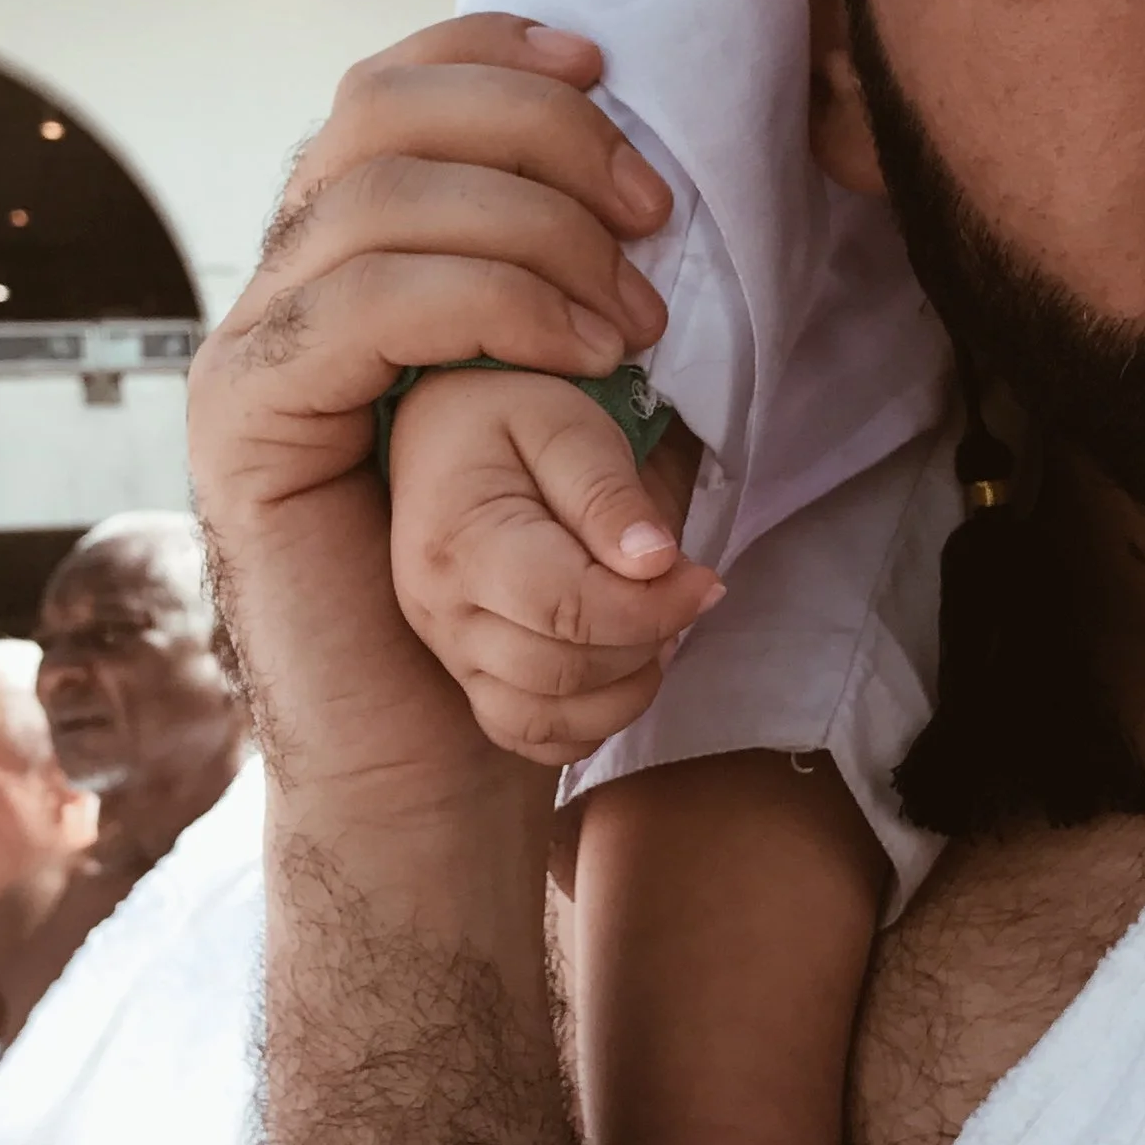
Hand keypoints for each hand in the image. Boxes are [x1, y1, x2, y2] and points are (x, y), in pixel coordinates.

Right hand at [191, 16, 677, 824]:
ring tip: (634, 314)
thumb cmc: (513, 587)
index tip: (609, 76)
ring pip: (376, 194)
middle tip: (653, 216)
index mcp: (346, 258)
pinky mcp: (247, 421)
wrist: (429, 753)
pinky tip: (576, 349)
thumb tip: (627, 170)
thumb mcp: (560, 401)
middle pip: (380, 112)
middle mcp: (281, 284)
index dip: (494, 54)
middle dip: (539, 132)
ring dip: (535, 227)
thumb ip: (556, 288)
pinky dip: (487, 300)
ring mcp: (251, 348)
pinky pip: (361, 302)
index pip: (389, 87)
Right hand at [389, 370, 718, 763]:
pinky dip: (582, 724)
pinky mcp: (460, 671)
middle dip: (645, 644)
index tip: (705, 579)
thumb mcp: (566, 423)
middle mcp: (439, 610)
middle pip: (561, 674)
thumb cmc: (508, 409)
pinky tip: (618, 669)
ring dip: (621, 692)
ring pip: (542, 719)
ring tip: (656, 630)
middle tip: (685, 595)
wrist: (440, 422)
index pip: (569, 612)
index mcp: (462, 544)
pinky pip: (523, 734)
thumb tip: (656, 563)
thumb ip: (609, 493)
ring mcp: (444, 649)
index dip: (653, 610)